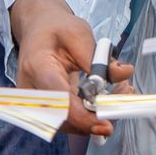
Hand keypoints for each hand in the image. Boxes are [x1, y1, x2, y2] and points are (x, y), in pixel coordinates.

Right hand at [9, 0, 132, 137]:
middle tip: (125, 94)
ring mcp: (33, 104)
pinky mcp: (44, 110)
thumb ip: (101, 57)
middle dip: (98, 115)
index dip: (83, 117)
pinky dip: (90, 114)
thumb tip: (124, 73)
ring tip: (119, 91)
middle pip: (64, 119)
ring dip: (97, 115)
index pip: (59, 101)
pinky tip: (107, 98)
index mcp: (37, 67)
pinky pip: (68, 121)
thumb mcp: (80, 34)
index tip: (107, 124)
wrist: (38, 30)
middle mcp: (30, 91)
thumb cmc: (56, 30)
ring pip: (68, 125)